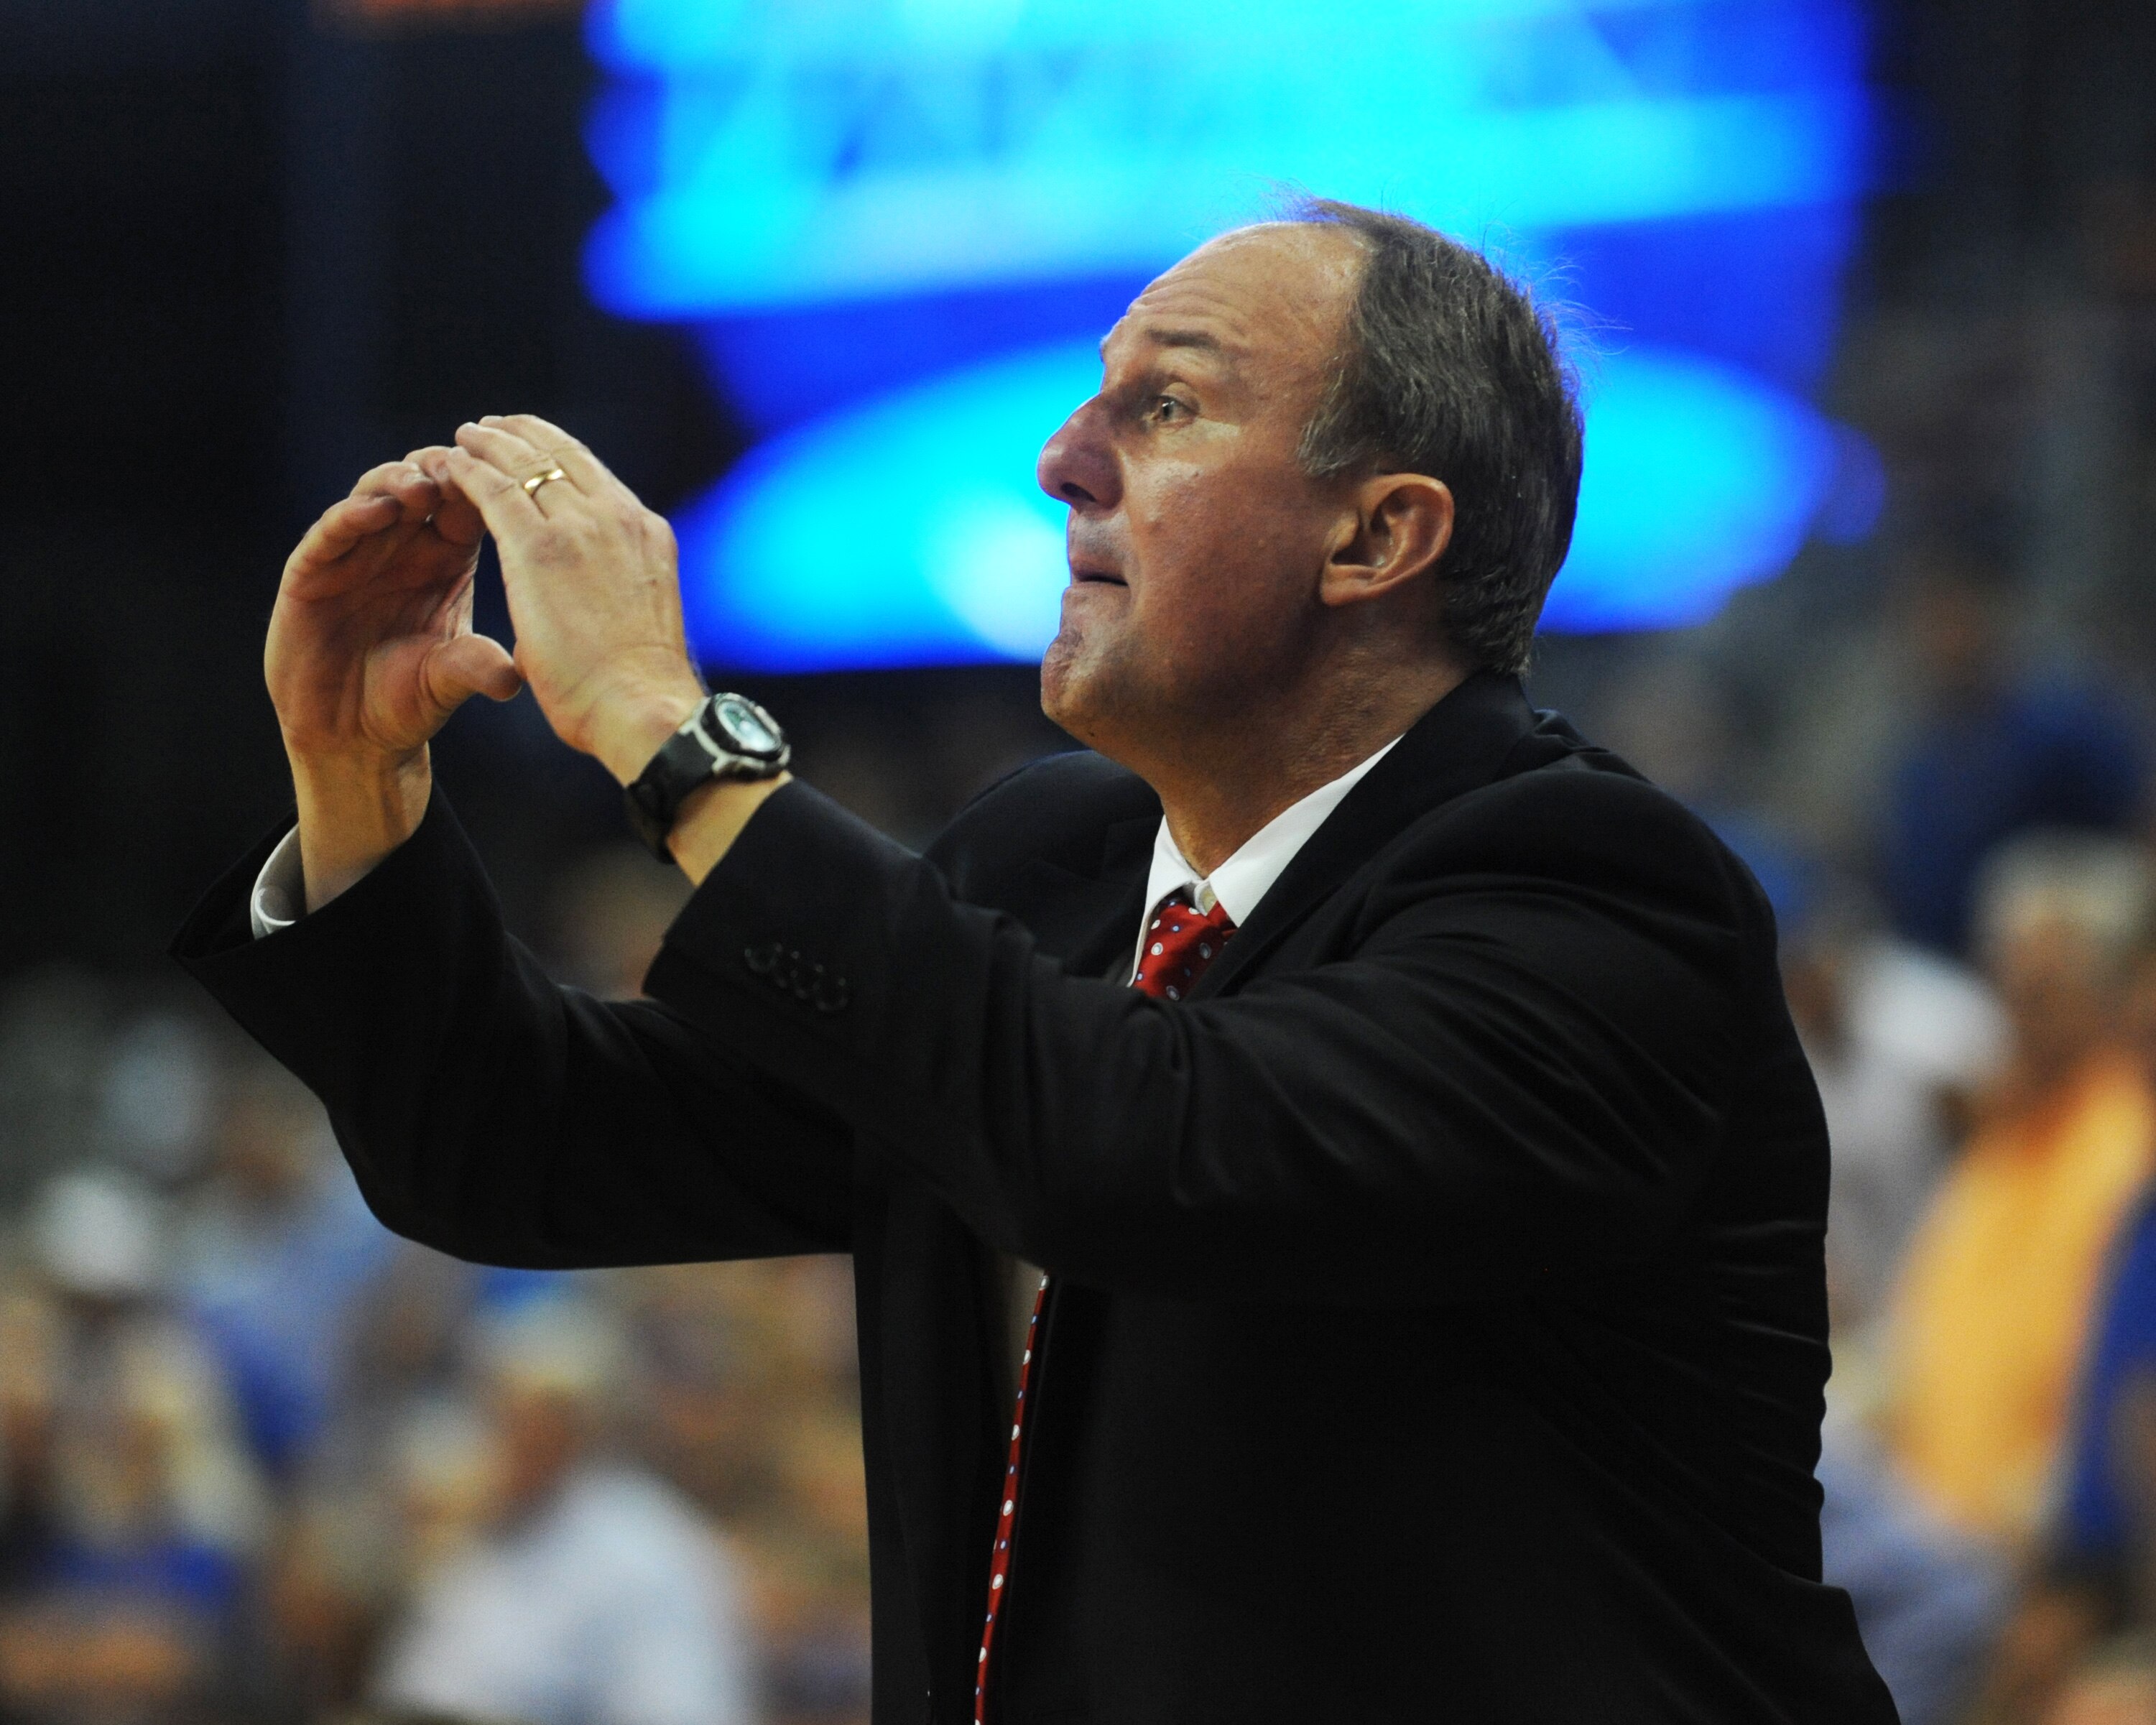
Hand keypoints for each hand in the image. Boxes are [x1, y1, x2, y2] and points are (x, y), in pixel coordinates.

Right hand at [268, 458, 521, 763]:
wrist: (350, 736)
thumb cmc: (406, 703)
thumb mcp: (448, 681)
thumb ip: (476, 668)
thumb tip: (515, 678)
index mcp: (449, 561)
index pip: (468, 507)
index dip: (483, 488)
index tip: (505, 475)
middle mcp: (403, 549)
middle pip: (423, 488)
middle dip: (442, 470)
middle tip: (461, 464)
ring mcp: (356, 555)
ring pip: (375, 496)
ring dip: (398, 483)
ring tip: (422, 485)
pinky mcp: (312, 572)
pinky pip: (331, 533)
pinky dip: (352, 515)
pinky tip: (375, 510)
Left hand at [419, 416, 704, 783]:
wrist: (642, 708)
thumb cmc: (636, 688)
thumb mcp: (635, 618)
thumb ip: (607, 593)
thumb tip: (573, 607)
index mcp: (645, 533)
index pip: (593, 474)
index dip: (554, 451)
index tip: (528, 446)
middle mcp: (618, 517)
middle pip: (562, 454)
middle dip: (521, 435)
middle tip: (488, 428)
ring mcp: (582, 527)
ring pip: (526, 462)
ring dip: (490, 444)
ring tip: (464, 437)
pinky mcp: (540, 547)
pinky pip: (494, 489)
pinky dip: (468, 471)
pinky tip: (446, 464)